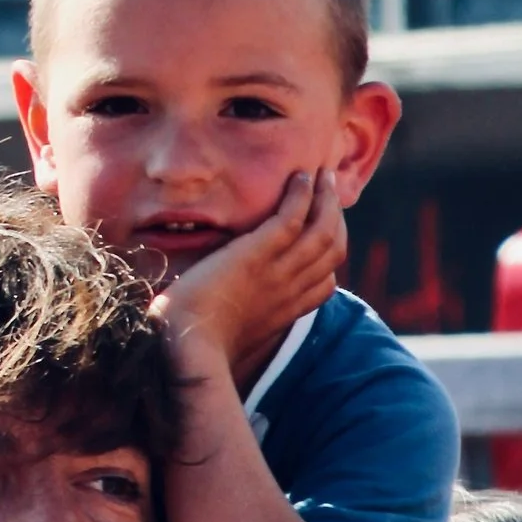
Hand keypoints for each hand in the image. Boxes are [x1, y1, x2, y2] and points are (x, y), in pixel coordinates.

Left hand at [161, 173, 343, 393]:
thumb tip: (226, 308)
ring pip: (322, 231)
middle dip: (336, 218)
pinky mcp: (257, 255)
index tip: (325, 232)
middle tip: (331, 190)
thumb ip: (238, 318)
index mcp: (284, 312)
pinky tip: (302, 177)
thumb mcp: (228, 333)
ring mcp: (277, 272)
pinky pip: (292, 219)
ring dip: (327, 199)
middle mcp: (290, 291)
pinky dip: (303, 196)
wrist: (184, 346)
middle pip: (333, 251)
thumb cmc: (194, 344)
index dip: (330, 256)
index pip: (326, 284)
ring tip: (324, 175)